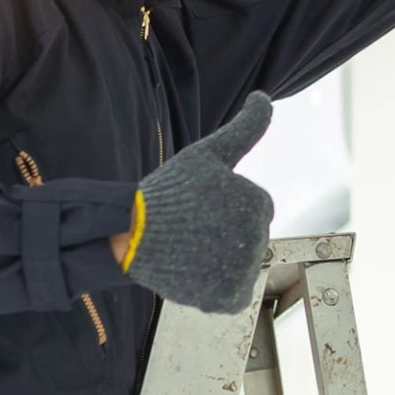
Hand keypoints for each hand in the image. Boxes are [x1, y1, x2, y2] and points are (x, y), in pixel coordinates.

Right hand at [123, 92, 275, 313]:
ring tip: (188, 250)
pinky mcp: (229, 298)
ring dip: (217, 262)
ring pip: (238, 267)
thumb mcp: (209, 153)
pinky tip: (193, 274)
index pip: (252, 211)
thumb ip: (246, 127)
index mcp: (258, 203)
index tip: (198, 208)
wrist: (131, 234)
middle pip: (246, 240)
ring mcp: (243, 270)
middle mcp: (258, 238)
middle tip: (190, 230)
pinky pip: (231, 296)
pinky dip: (214, 290)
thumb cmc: (168, 192)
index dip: (223, 210)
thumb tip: (264, 96)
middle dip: (222, 236)